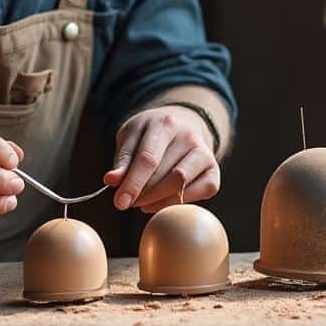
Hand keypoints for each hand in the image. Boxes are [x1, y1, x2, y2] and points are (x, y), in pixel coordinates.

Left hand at [103, 105, 218, 212]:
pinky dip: (177, 202)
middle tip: (129, 201)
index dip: (133, 183)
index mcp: (164, 123)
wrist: (185, 123)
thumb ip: (123, 159)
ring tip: (142, 202)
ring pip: (181, 184)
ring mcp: (205, 152)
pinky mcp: (214, 170)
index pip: (148, 158)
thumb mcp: (132, 135)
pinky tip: (162, 201)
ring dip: (158, 200)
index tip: (119, 203)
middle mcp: (189, 136)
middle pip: (164, 174)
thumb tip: (111, 181)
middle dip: (143, 194)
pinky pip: (199, 193)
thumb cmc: (152, 133)